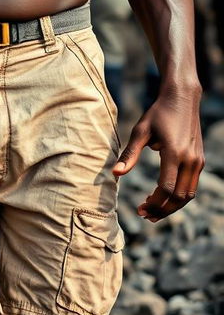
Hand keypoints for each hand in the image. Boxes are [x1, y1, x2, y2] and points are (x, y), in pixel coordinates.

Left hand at [113, 86, 203, 220]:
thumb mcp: (140, 131)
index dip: (154, 203)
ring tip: (153, 211)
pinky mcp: (200, 160)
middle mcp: (190, 160)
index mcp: (174, 153)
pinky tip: (164, 197)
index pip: (166, 188)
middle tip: (144, 215)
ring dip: (172, 207)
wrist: (182, 98)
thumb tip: (114, 174)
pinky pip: (191, 186)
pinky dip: (179, 196)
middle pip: (179, 197)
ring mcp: (197, 161)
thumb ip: (129, 154)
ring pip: (188, 195)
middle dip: (162, 210)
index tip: (140, 209)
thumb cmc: (157, 113)